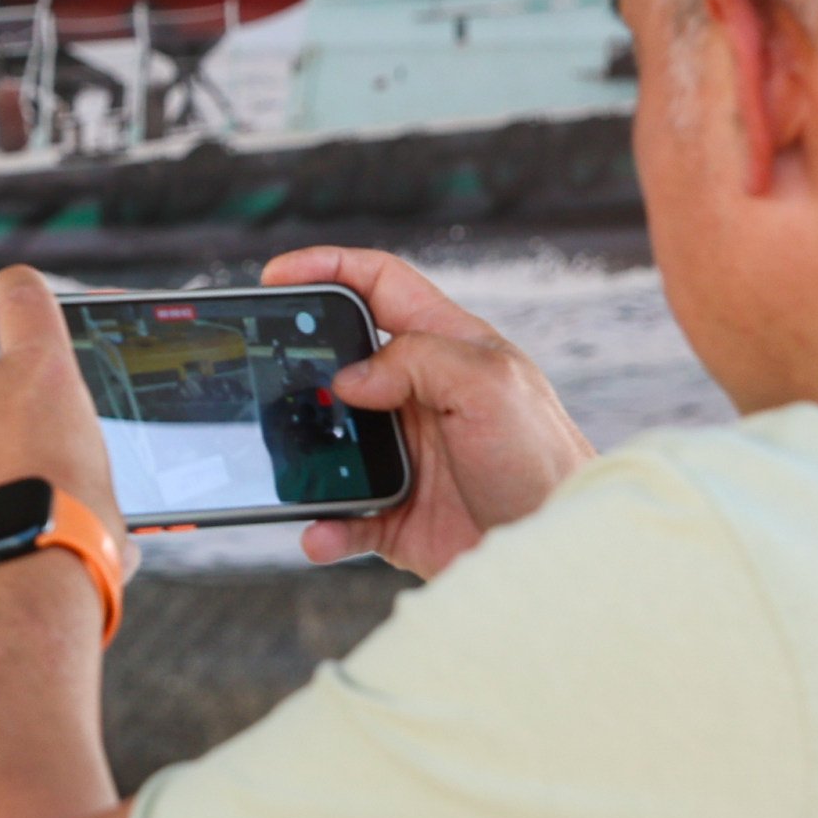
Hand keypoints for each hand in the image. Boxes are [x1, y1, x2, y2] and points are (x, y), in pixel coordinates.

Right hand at [261, 249, 592, 577]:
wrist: (556, 549)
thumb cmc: (545, 462)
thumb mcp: (492, 386)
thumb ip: (420, 360)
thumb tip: (348, 377)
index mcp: (448, 347)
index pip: (380, 285)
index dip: (328, 269)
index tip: (276, 274)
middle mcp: (420, 395)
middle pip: (338, 361)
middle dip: (295, 366)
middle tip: (261, 373)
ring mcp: (402, 454)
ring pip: (326, 442)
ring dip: (301, 459)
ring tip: (288, 466)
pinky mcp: (392, 510)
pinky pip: (339, 513)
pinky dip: (323, 525)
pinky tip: (321, 532)